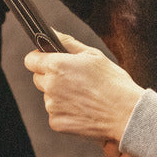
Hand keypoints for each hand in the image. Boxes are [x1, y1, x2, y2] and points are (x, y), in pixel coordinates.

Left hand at [24, 31, 143, 141]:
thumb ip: (68, 42)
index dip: (39, 58)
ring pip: (48, 97)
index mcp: (57, 66)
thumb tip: (51, 32)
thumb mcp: (93, 55)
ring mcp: (52, 106)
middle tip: (74, 79)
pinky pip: (55, 113)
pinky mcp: (56, 123)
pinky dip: (65, 112)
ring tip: (83, 96)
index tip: (49, 60)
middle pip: (38, 78)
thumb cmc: (113, 82)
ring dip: (59, 95)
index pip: (31, 60)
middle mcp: (50, 86)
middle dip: (51, 77)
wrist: (125, 114)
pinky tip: (83, 109)